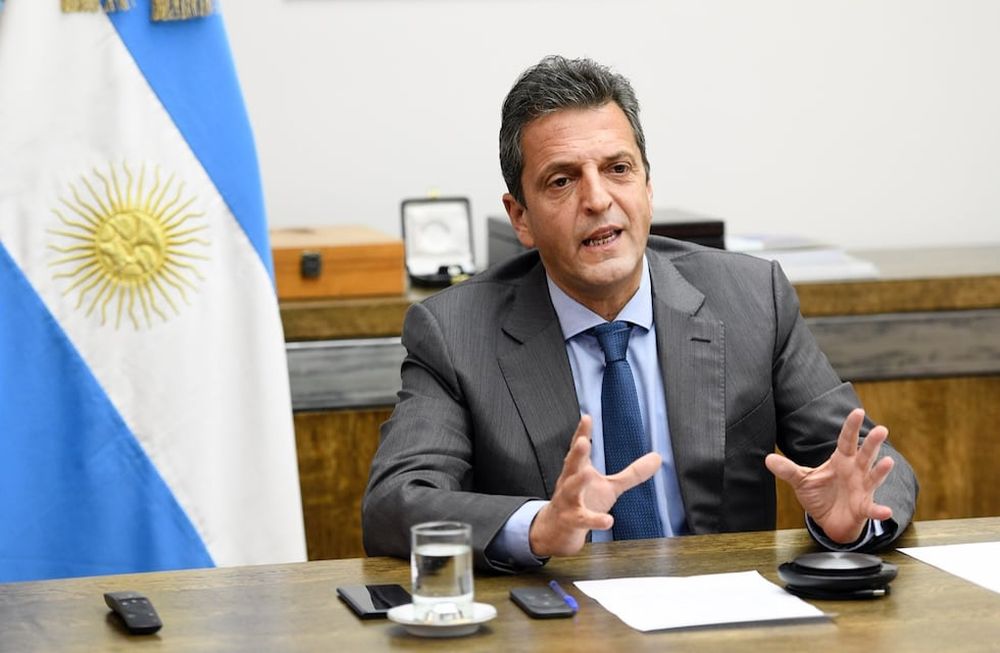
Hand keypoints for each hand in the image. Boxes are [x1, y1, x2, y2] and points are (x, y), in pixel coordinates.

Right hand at [528, 415, 660, 556]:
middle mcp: (569, 482)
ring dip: (578, 481)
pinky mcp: (572, 520)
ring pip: (570, 490)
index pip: (579, 449)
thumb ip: (632, 473)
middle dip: (576, 453)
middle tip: (583, 441)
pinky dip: (594, 520)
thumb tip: (657, 457)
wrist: (558, 529)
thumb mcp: (610, 486)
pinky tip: (608, 520)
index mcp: (578, 470)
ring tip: (588, 474)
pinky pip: (582, 519)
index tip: (586, 418)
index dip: (582, 433)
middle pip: (571, 465)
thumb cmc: (584, 501)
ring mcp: (568, 501)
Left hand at [765, 408, 894, 542]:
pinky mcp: (864, 508)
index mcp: (841, 460)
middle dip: (873, 443)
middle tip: (881, 429)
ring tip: (887, 462)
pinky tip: (885, 511)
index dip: (851, 426)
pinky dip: (879, 511)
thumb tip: (767, 458)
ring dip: (881, 470)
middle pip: (865, 454)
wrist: (830, 521)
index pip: (846, 440)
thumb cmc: (820, 495)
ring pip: (873, 477)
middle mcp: (855, 471)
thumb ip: (787, 469)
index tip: (858, 411)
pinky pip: (872, 509)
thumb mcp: (802, 480)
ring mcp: (862, 489)